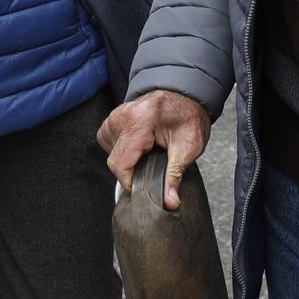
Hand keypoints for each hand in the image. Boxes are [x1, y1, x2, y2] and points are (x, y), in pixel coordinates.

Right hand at [98, 91, 210, 209]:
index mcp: (140, 120)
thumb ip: (175, 176)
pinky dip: (123, 153)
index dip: (131, 183)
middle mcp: (122, 116)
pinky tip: (139, 149)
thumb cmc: (188, 118)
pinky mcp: (112, 121)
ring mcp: (114, 117)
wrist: (184, 97)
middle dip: (131, 173)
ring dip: (127, 162)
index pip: (121, 163)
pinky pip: (110, 146)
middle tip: (152, 171)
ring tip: (148, 155)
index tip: (144, 191)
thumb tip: (169, 201)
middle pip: (115, 161)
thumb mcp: (188, 148)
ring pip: (111, 155)